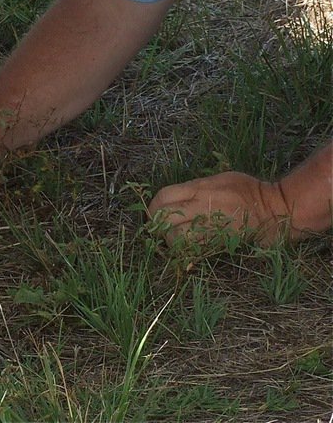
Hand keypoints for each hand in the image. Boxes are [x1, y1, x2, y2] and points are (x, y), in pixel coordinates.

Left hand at [147, 171, 292, 244]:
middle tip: (160, 230)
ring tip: (174, 240)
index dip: (153, 207)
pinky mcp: (220, 242)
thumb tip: (177, 197)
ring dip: (171, 241)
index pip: (163, 197)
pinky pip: (194, 250)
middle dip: (157, 226)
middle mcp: (201, 207)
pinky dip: (186, 251)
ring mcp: (210, 226)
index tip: (155, 213)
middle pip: (164, 218)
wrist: (276, 209)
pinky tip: (189, 249)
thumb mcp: (220, 178)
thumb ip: (196, 187)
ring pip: (177, 238)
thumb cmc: (249, 190)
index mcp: (200, 189)